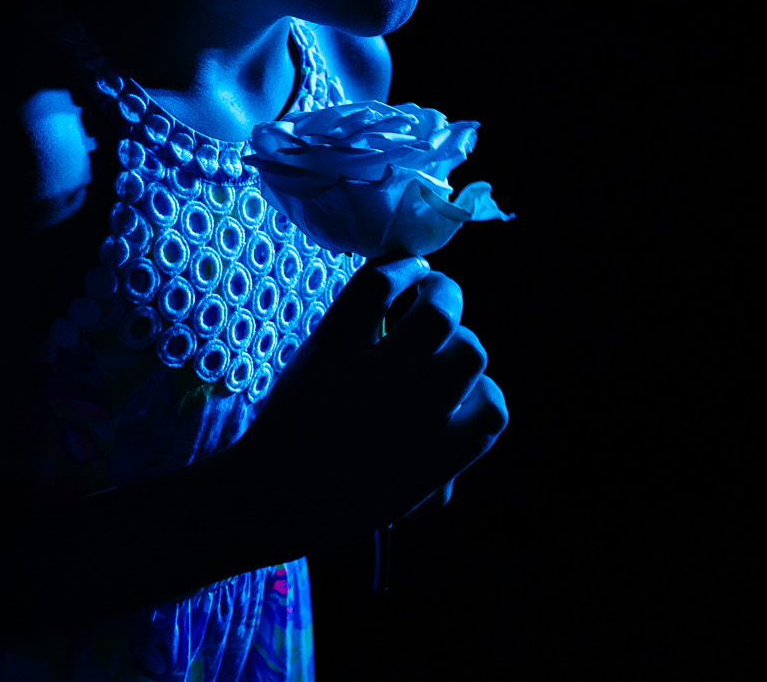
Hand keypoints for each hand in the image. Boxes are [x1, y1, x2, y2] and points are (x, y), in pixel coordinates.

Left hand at [229, 254, 507, 548]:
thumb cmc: (335, 502)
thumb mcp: (403, 500)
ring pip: (438, 312)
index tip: (456, 387)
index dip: (479, 390)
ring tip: (427, 286)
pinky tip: (406, 264)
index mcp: (447, 451)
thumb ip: (438, 476)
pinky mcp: (336, 344)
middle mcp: (423, 407)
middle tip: (441, 319)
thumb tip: (455, 446)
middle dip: (460, 333)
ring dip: (441, 292)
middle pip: (472, 349)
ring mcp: (381, 372)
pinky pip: (379, 286)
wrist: (272, 496)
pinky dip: (399, 265)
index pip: (494, 405)